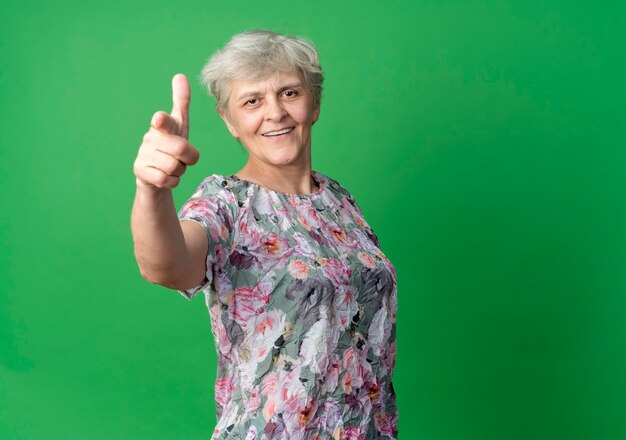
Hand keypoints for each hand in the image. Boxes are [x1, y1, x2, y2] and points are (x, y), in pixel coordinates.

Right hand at [134, 74, 199, 189]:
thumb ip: (181, 102)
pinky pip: (166, 180)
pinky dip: (171, 182)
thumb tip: (180, 75)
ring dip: (179, 171)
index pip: (165, 121)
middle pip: (181, 149)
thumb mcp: (179, 126)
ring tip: (172, 167)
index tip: (159, 118)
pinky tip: (165, 177)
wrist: (155, 175)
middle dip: (188, 158)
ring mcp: (143, 154)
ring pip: (175, 166)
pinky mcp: (139, 171)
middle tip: (182, 158)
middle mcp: (150, 137)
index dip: (163, 121)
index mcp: (162, 126)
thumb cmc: (170, 146)